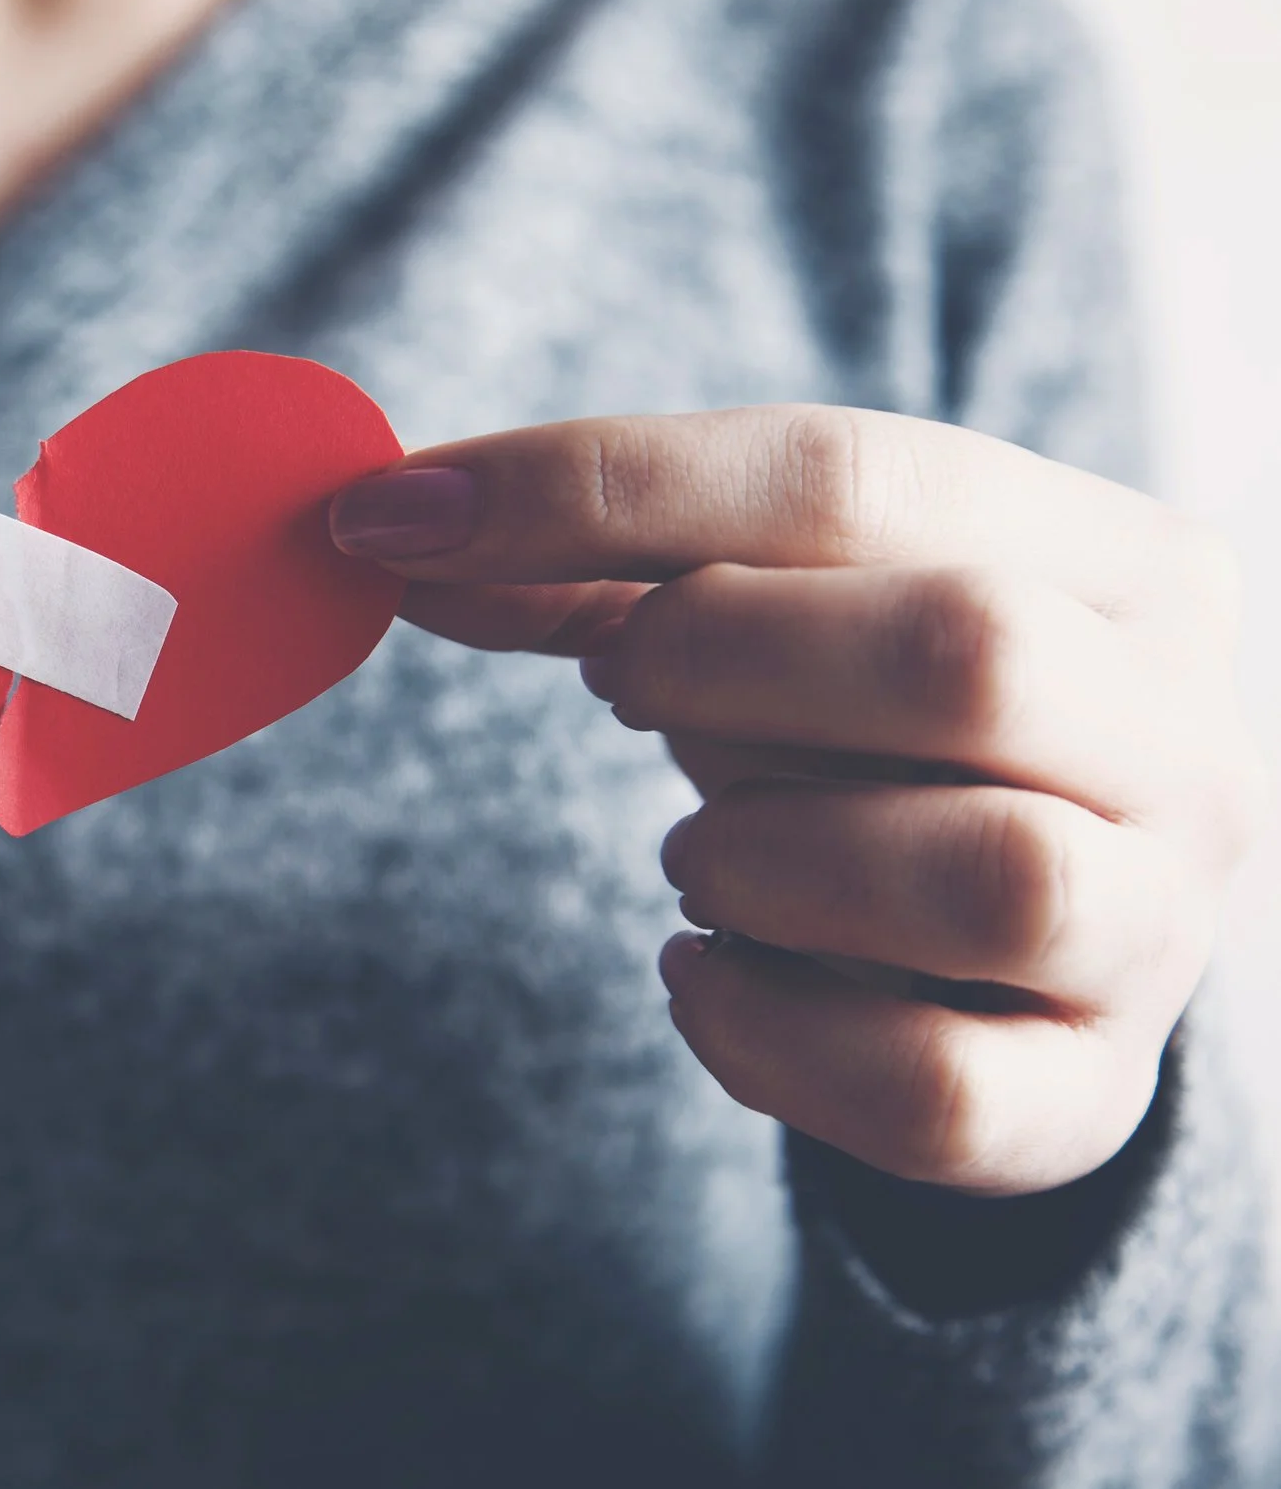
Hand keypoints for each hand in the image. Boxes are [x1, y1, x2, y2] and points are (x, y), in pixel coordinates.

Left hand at [332, 405, 1268, 1196]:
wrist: (1043, 940)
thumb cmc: (887, 733)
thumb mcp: (779, 611)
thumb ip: (604, 562)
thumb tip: (390, 524)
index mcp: (1115, 562)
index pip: (853, 476)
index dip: (596, 488)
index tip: (391, 518)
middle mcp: (1181, 736)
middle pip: (963, 652)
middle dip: (720, 659)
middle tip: (617, 688)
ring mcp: (1156, 925)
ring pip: (985, 874)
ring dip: (762, 853)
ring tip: (694, 857)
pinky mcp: (1090, 1096)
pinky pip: (935, 1088)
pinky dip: (763, 1033)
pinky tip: (698, 973)